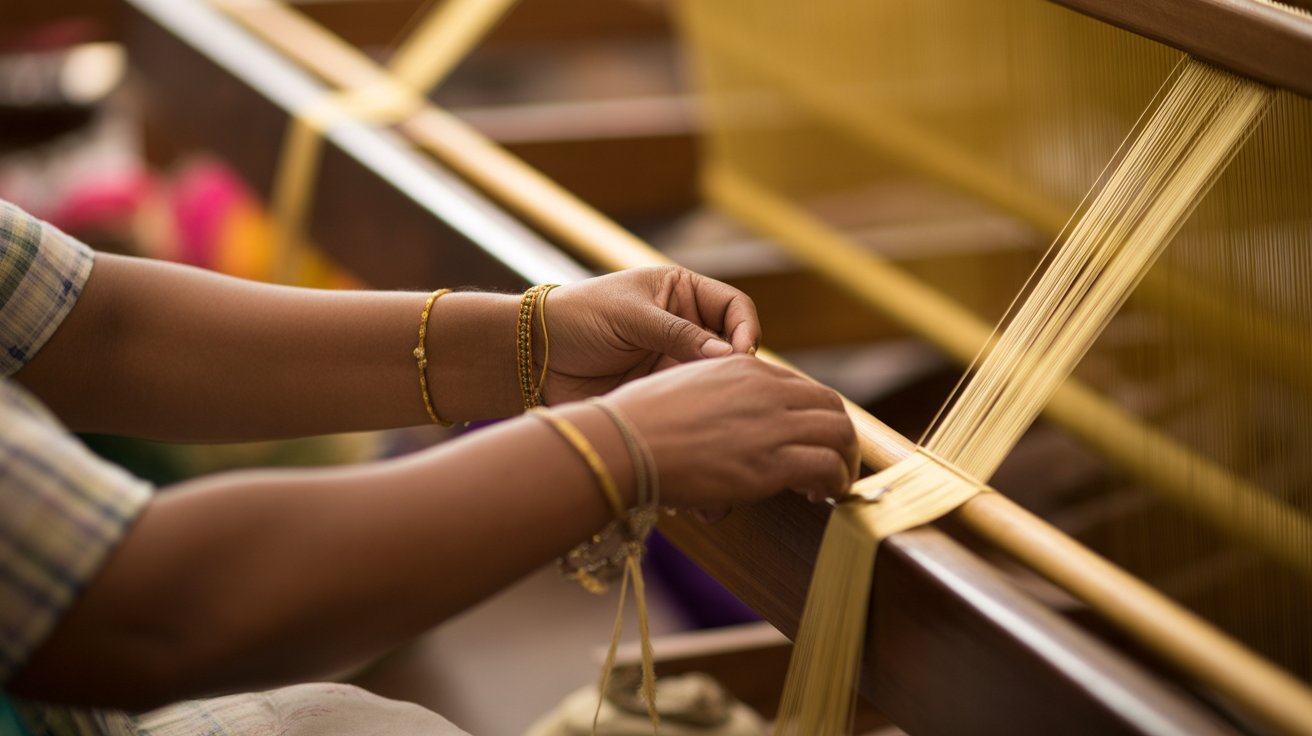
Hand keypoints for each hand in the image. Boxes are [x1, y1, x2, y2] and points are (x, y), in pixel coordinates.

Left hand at [540, 267, 758, 404]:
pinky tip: (700, 416)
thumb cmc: (578, 318)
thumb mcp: (631, 317)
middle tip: (736, 386)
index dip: (745, 327)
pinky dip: (702, 406)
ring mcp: (674, 359)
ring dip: (721, 388)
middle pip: (732, 344)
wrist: (535, 356)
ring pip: (716, 375)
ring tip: (719, 404)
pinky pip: (693, 397)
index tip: (739, 353)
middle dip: (738, 364)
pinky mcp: (661, 388)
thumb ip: (678, 334)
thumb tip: (730, 355)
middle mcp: (684, 325)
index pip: (734, 306)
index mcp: (681, 292)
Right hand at [605, 356, 858, 511]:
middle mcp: (767, 389)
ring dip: (844, 463)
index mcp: (746, 368)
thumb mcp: (684, 390)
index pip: (802, 388)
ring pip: (841, 435)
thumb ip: (714, 403)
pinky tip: (821, 497)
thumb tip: (720, 435)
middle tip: (832, 465)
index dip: (813, 418)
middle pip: (831, 407)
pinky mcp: (773, 461)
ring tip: (832, 485)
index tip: (807, 442)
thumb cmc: (638, 422)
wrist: (624, 443)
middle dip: (839, 438)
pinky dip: (834, 483)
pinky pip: (829, 467)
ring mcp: (773, 423)